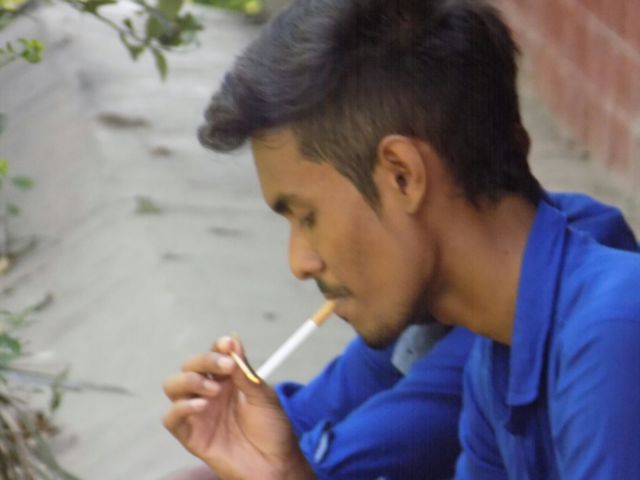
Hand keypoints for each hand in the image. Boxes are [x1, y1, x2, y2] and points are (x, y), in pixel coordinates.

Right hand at [162, 336, 313, 479]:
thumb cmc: (272, 430)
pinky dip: (181, 407)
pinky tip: (202, 406)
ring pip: (173, 386)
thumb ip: (244, 371)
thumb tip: (233, 341)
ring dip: (190, 381)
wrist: (274, 464)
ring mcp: (198, 412)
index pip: (213, 354)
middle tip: (225, 368)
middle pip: (190, 365)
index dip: (217, 346)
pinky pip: (171, 417)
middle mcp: (209, 392)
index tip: (228, 344)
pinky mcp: (190, 434)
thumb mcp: (263, 396)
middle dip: (204, 361)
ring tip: (214, 391)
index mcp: (228, 380)